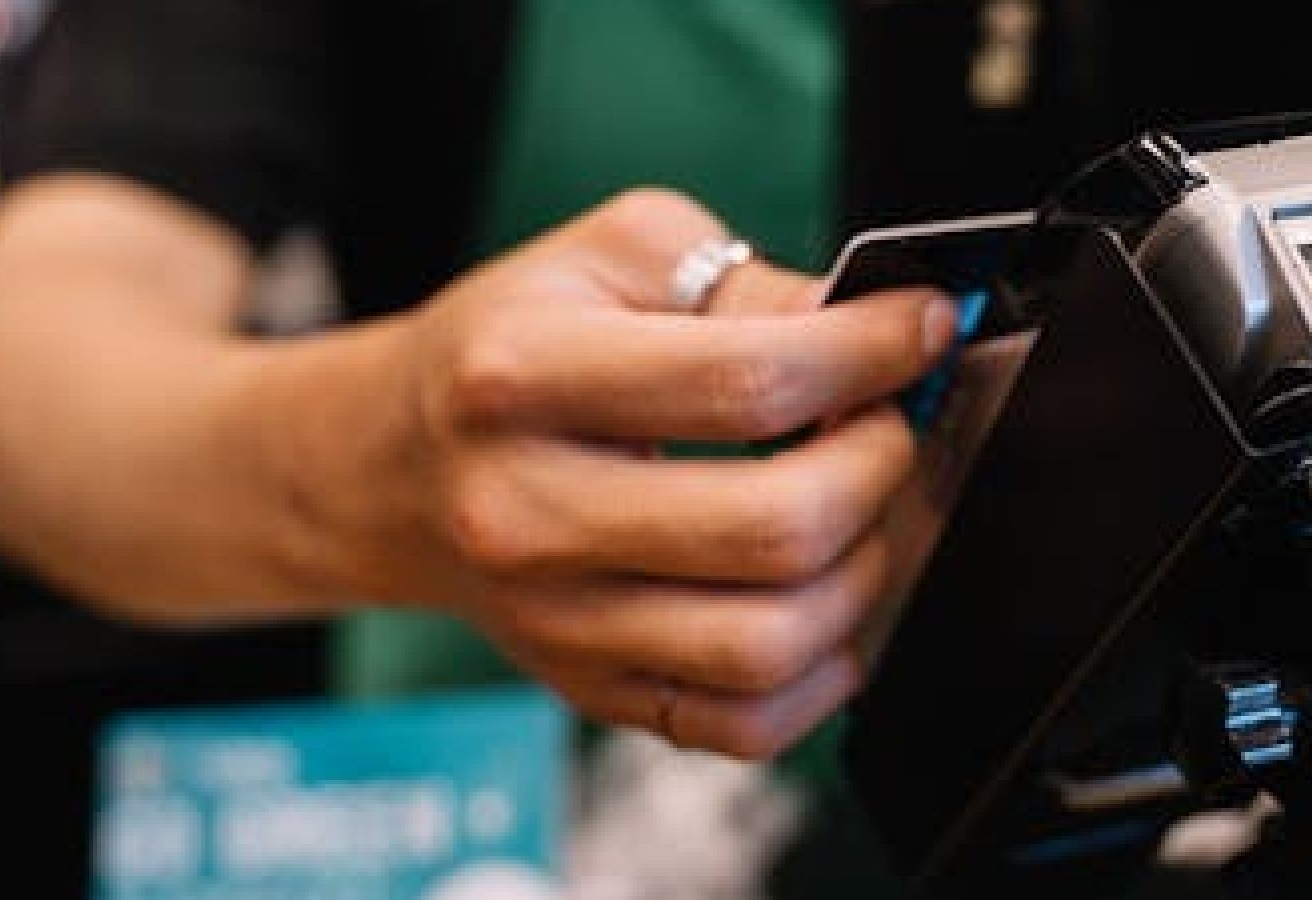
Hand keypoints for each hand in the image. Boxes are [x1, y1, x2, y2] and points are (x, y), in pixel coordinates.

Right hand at [251, 189, 953, 757]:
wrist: (389, 468)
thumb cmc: (510, 352)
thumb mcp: (608, 259)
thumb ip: (744, 284)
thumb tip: (873, 330)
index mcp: (522, 378)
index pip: (749, 383)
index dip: (872, 356)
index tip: (922, 328)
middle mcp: (527, 512)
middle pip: (775, 527)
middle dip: (880, 466)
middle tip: (887, 424)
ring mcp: (556, 623)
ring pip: (773, 642)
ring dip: (866, 569)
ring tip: (861, 509)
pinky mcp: (589, 692)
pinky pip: (746, 724)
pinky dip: (824, 671)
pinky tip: (824, 599)